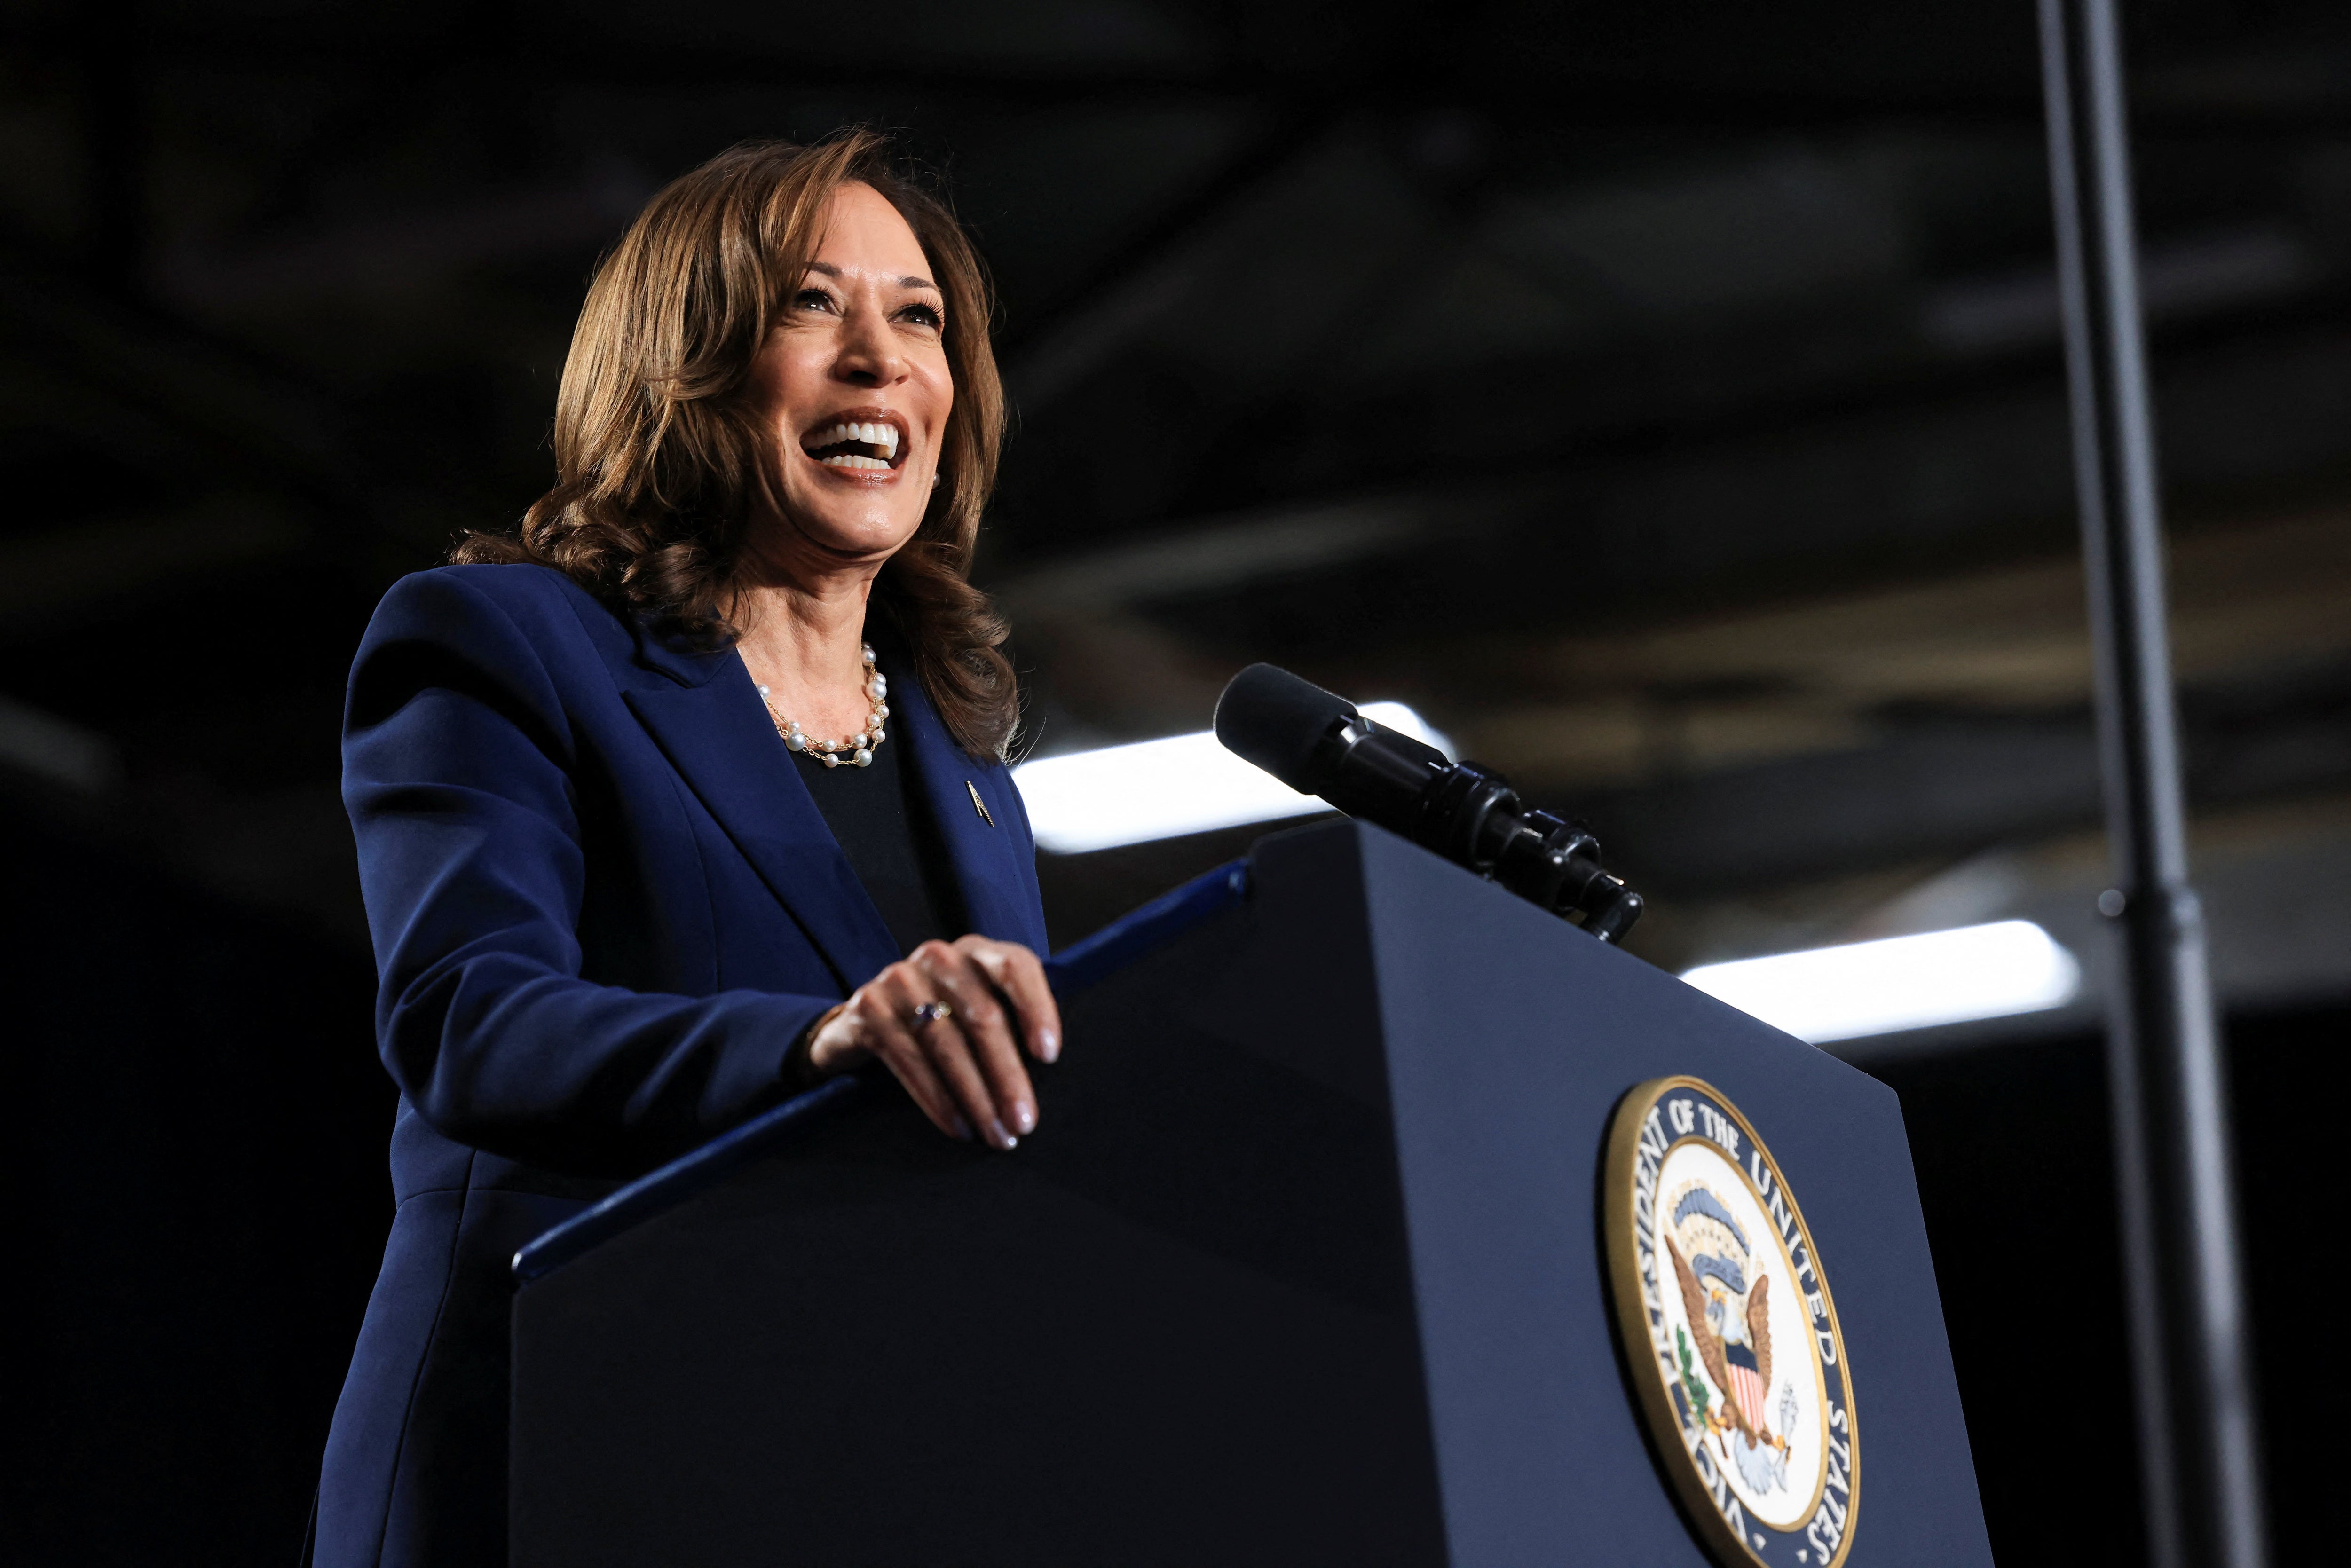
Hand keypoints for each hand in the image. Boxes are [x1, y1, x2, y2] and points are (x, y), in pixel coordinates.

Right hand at [808, 935, 1061, 1149]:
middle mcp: (939, 957)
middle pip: (983, 1016)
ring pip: (947, 1044)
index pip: (1016, 966)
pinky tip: (959, 1127)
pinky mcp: (868, 1007)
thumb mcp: (977, 1010)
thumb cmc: (945, 1020)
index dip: (1037, 1008)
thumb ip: (1012, 1024)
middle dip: (1007, 1076)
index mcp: (977, 952)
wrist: (866, 1021)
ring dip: (976, 1098)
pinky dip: (938, 1100)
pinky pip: (910, 1060)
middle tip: (1024, 1122)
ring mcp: (899, 979)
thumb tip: (1050, 1074)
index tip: (1049, 1055)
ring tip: (996, 1134)